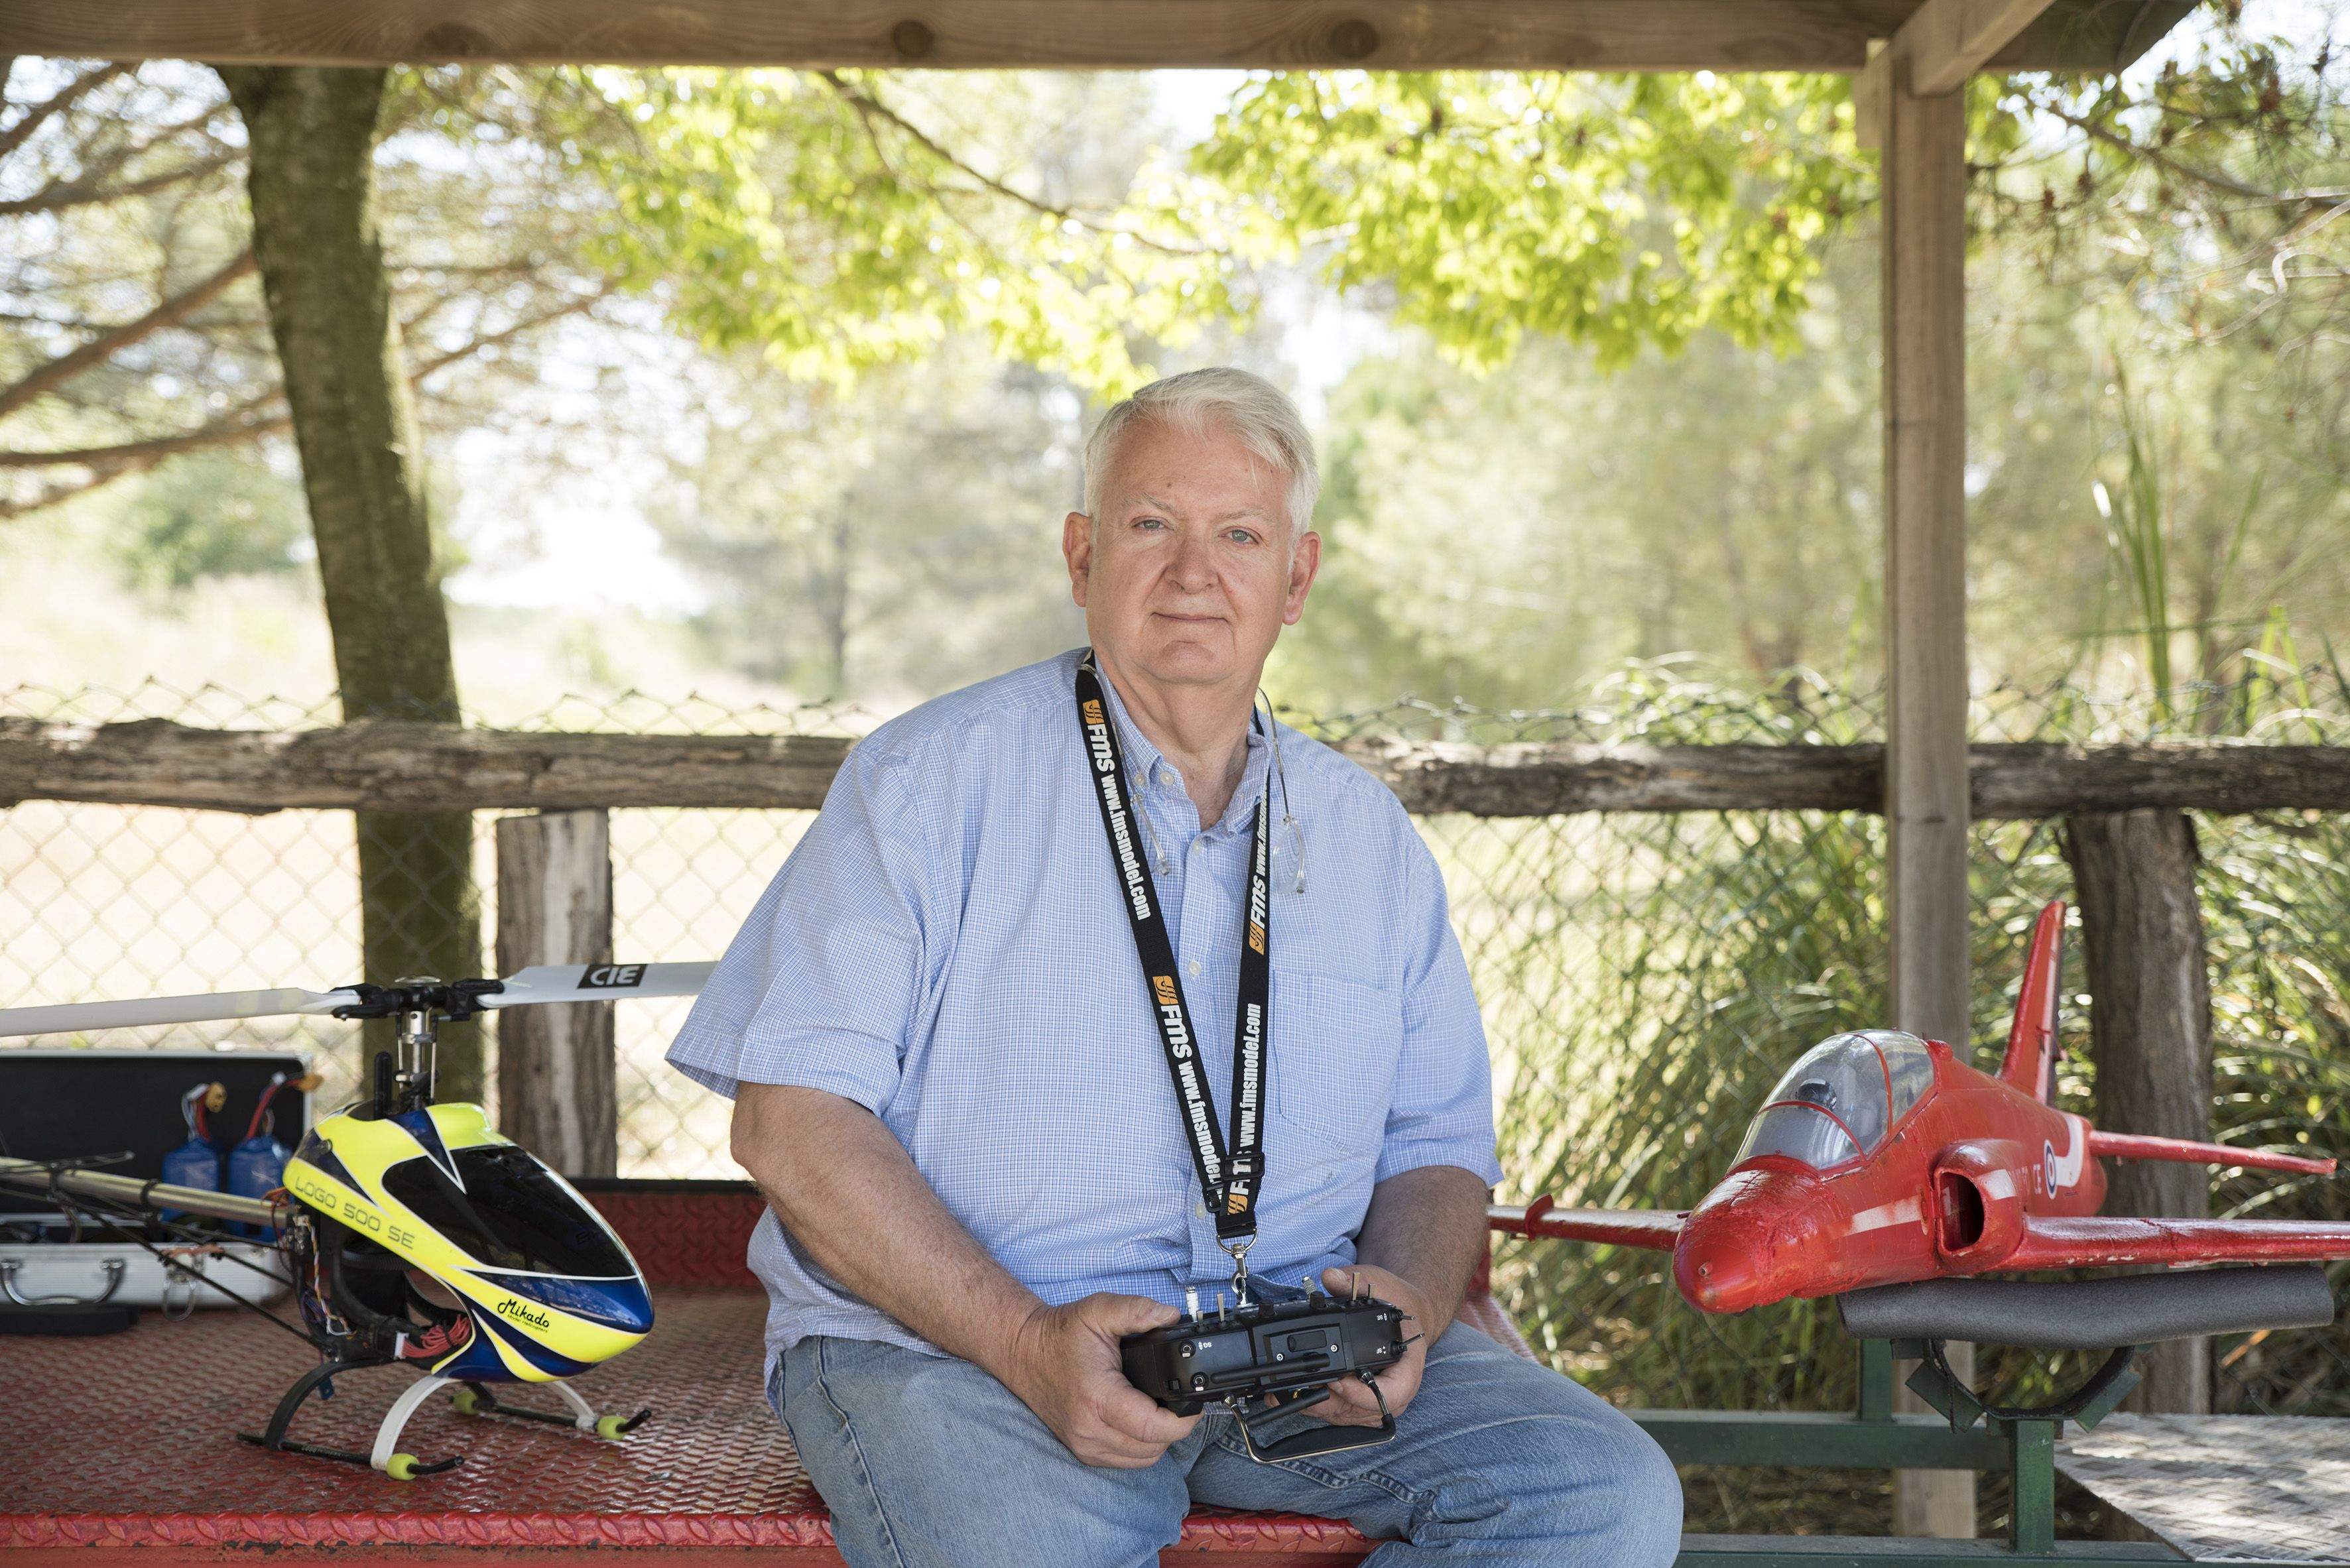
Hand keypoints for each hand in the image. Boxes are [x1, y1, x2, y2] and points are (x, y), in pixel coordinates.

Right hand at [1001, 1293, 1200, 1468]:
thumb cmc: (1060, 1334)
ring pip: (1142, 1459)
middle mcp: (1089, 1429)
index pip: (1153, 1428)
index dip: (1183, 1419)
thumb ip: (1138, 1310)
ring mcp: (1084, 1445)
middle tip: (1177, 1399)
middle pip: (1153, 1447)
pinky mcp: (1082, 1452)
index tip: (1192, 1401)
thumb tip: (1172, 1317)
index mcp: (1097, 1397)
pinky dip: (1140, 1446)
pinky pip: (1126, 1461)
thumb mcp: (1099, 1310)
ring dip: (1158, 1439)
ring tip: (1158, 1409)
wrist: (1023, 1353)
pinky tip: (1139, 1421)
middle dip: (1174, 1426)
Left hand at [1313, 1264, 1432, 1426]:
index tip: (1337, 1382)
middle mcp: (1396, 1391)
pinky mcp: (1362, 1404)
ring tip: (1288, 1391)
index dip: (1362, 1395)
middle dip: (1327, 1401)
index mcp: (1407, 1367)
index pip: (1392, 1393)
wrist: (1405, 1314)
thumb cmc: (1397, 1304)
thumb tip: (1331, 1277)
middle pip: (1361, 1410)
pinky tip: (1297, 1392)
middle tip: (1298, 1385)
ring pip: (1346, 1416)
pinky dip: (1318, 1406)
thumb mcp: (1381, 1285)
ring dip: (1318, 1406)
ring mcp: (1378, 1401)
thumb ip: (1357, 1281)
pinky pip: (1340, 1414)